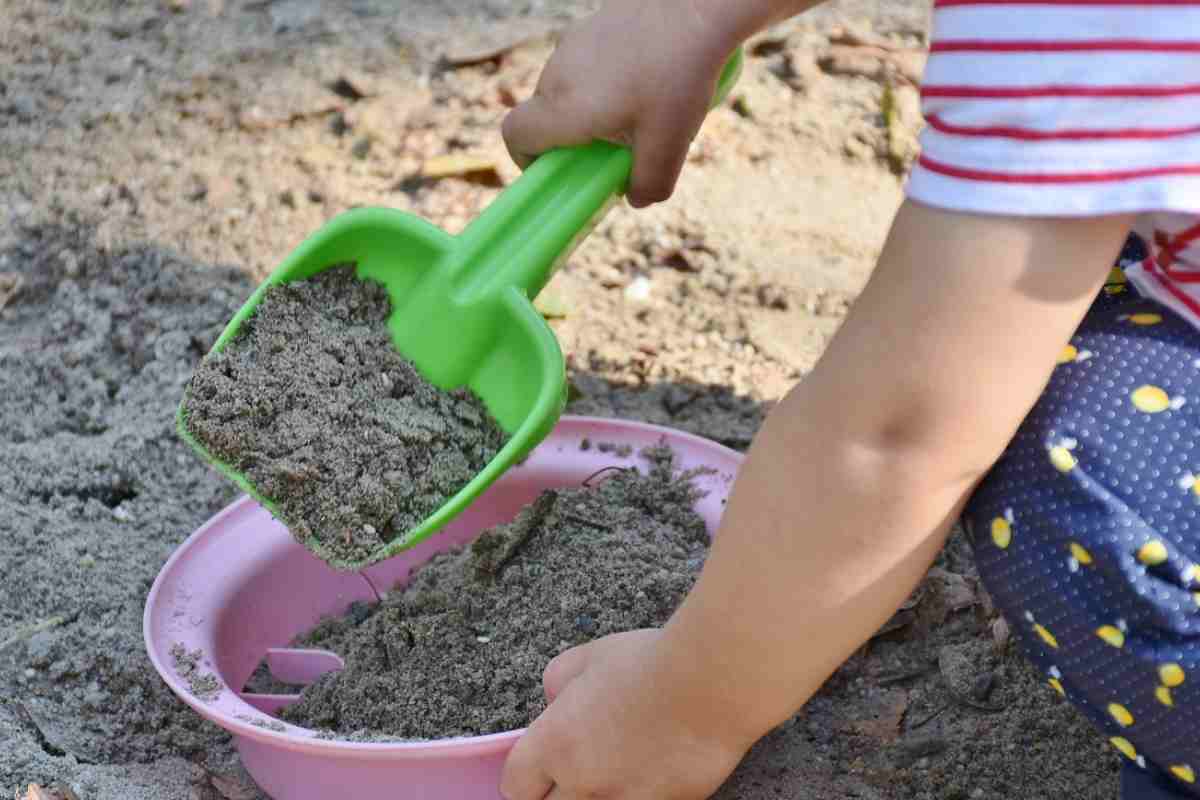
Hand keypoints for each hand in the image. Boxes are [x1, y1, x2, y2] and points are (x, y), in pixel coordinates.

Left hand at [500, 629, 750, 799]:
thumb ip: (559, 681)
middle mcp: (584, 783)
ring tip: (616, 772)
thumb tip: (555, 700)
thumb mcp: (588, 657)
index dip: (525, 779)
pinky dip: (638, 796)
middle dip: (558, 794)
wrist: (709, 685)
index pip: (515, 785)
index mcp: (555, 743)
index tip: (536, 773)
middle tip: (576, 776)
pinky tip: (649, 776)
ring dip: (598, 796)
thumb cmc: (648, 663)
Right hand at [502, 0, 734, 206]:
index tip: (557, 168)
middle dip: (570, 138)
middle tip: (612, 147)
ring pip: (566, 87)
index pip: (514, 134)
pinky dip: (603, 80)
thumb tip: (637, 198)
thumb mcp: (670, 143)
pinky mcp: (592, 25)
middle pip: (543, 114)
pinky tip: (647, 78)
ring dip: (589, 107)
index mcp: (564, 107)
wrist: (697, 3)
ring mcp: (572, 44)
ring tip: (638, 110)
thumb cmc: (679, 74)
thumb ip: (650, 182)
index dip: (526, 158)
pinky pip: (586, 64)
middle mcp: (558, 73)